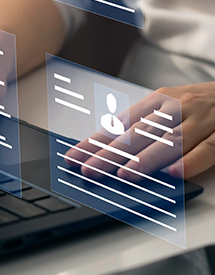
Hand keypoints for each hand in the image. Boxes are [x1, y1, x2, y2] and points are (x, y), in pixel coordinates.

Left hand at [65, 82, 214, 179]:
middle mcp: (176, 108)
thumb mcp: (167, 105)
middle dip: (111, 153)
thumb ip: (141, 123)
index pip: (121, 123)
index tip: (74, 155)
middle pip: (140, 133)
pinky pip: (207, 149)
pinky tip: (174, 174)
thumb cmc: (198, 102)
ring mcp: (201, 121)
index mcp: (158, 100)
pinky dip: (191, 162)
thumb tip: (105, 144)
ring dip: (146, 159)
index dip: (96, 141)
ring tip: (125, 174)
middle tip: (89, 168)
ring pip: (171, 141)